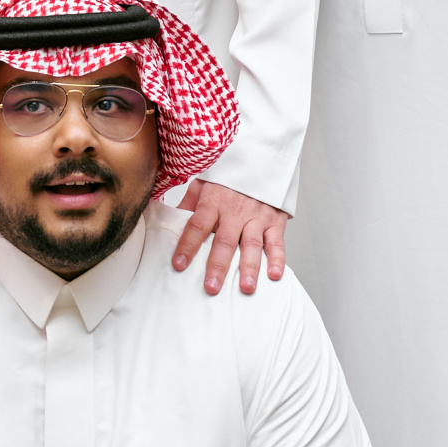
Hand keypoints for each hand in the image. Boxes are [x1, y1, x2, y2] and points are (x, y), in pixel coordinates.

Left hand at [172, 180, 285, 294]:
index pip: (197, 225)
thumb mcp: (203, 182)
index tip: (179, 264)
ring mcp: (256, 217)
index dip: (188, 245)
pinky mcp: (275, 221)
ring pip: (252, 245)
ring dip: (249, 268)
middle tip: (212, 287)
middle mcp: (235, 211)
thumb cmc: (228, 176)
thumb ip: (189, 204)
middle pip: (224, 241)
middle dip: (218, 266)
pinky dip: (278, 259)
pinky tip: (274, 275)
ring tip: (246, 287)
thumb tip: (170, 220)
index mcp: (213, 201)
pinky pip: (277, 242)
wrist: (262, 159)